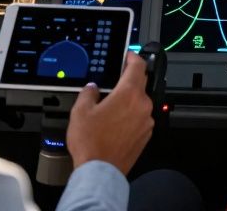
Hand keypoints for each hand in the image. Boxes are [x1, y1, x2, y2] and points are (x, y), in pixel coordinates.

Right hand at [67, 52, 154, 173]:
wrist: (99, 171)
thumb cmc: (91, 143)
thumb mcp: (80, 111)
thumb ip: (88, 93)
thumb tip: (92, 89)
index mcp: (129, 94)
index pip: (138, 66)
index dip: (133, 57)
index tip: (128, 55)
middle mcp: (142, 106)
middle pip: (140, 84)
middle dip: (129, 80)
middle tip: (116, 80)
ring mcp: (146, 121)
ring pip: (140, 102)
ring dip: (129, 100)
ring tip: (110, 107)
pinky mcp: (146, 135)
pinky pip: (140, 118)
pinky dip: (131, 115)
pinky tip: (116, 123)